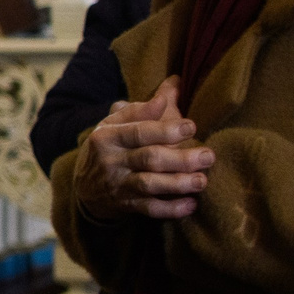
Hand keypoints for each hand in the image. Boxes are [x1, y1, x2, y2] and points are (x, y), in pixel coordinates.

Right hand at [75, 76, 212, 223]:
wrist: (83, 186)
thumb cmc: (109, 147)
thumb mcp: (116, 124)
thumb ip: (145, 107)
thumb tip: (175, 84)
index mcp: (108, 136)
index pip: (138, 132)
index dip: (165, 130)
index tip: (191, 126)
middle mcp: (110, 161)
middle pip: (149, 158)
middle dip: (181, 158)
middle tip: (209, 156)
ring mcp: (117, 185)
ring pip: (149, 184)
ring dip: (179, 183)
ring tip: (202, 181)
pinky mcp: (125, 205)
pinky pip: (149, 209)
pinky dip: (171, 209)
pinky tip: (191, 204)